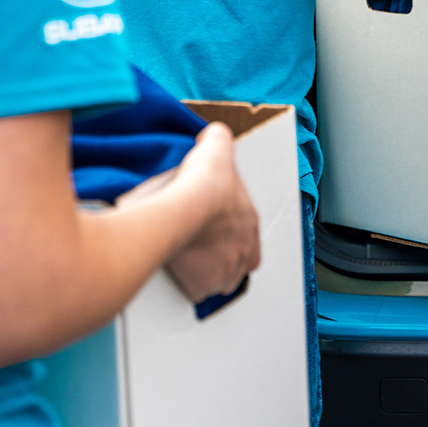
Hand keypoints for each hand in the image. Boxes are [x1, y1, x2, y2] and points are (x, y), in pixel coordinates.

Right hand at [160, 123, 259, 302]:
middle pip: (237, 260)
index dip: (232, 231)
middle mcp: (242, 251)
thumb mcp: (216, 147)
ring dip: (209, 272)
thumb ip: (219, 139)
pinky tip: (178, 272)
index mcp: (249, 222)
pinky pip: (198, 292)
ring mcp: (223, 271)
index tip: (215, 227)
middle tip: (203, 245)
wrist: (186, 205)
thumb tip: (215, 135)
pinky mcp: (201, 286)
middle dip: (224, 255)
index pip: (249, 234)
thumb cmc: (203, 183)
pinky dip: (189, 284)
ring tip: (190, 260)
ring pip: (221, 279)